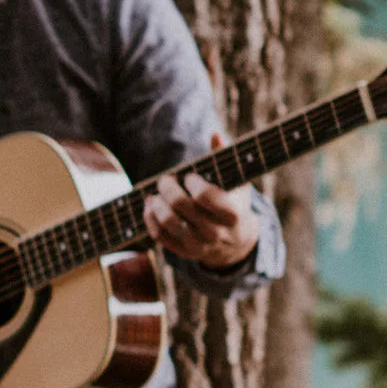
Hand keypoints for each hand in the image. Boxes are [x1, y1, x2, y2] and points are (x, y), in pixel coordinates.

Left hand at [143, 133, 259, 268]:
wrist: (236, 242)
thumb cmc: (233, 203)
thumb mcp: (237, 182)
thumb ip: (225, 159)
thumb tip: (216, 135)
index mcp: (232, 214)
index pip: (204, 196)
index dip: (192, 182)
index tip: (189, 177)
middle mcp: (216, 233)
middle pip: (181, 206)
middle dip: (168, 187)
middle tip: (165, 179)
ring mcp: (199, 245)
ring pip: (168, 222)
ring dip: (156, 204)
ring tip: (154, 194)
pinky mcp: (184, 252)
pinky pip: (159, 236)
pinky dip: (150, 218)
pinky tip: (150, 206)